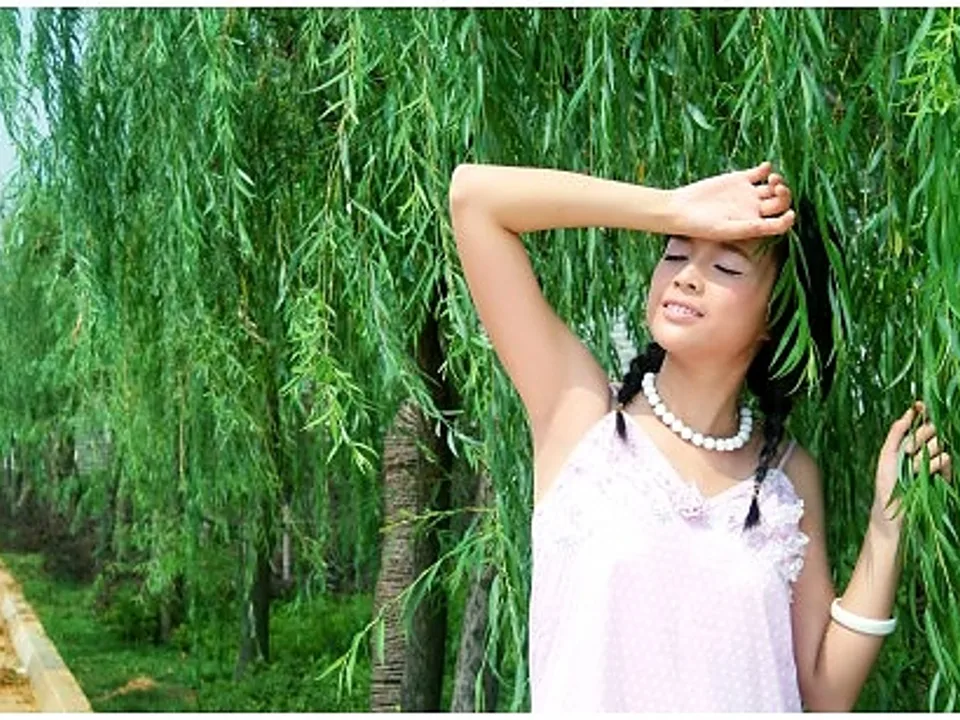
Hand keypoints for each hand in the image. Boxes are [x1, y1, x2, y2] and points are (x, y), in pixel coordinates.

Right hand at [667, 161, 794, 240]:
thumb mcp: (728, 229)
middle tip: (778, 188)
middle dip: (784, 195)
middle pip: (780, 203)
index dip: (789, 219)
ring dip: (778, 182)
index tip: (791, 213)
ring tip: (772, 179)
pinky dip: (766, 168)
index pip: (779, 223)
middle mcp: (753, 210)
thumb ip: (754, 227)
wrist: (680, 210)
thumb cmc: (701, 226)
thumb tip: (782, 222)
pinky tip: (765, 167)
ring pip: (773, 187)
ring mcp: (747, 194)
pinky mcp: (738, 180)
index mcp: (753, 225)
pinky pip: (759, 173)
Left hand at [873, 401, 952, 530]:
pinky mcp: (943, 477)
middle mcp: (921, 452)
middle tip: (911, 449)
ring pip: (939, 445)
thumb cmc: (885, 488)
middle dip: (923, 434)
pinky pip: (946, 461)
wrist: (893, 515)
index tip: (919, 404)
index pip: (917, 424)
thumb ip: (895, 436)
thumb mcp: (886, 459)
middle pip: (930, 431)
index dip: (920, 412)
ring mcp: (933, 464)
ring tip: (915, 467)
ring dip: (927, 452)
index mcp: (905, 445)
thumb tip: (906, 415)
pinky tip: (929, 470)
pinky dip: (937, 463)